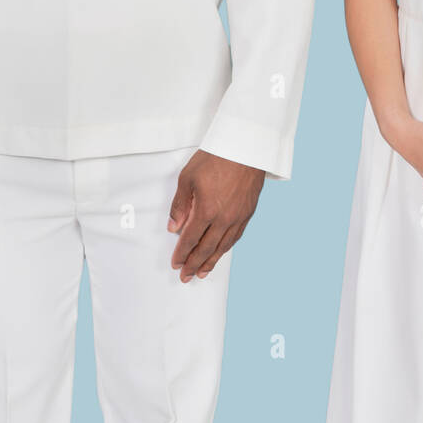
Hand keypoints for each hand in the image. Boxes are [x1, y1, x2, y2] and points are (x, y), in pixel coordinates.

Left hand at [167, 150, 264, 281]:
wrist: (246, 146)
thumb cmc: (216, 157)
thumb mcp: (188, 177)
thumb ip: (180, 205)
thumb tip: (173, 227)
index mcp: (206, 210)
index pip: (190, 239)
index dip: (181, 253)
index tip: (175, 263)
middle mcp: (224, 219)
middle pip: (206, 249)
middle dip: (193, 264)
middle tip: (185, 276)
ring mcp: (238, 217)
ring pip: (223, 247)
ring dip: (211, 262)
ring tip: (202, 272)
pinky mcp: (248, 212)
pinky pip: (236, 237)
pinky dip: (226, 248)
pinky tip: (221, 252)